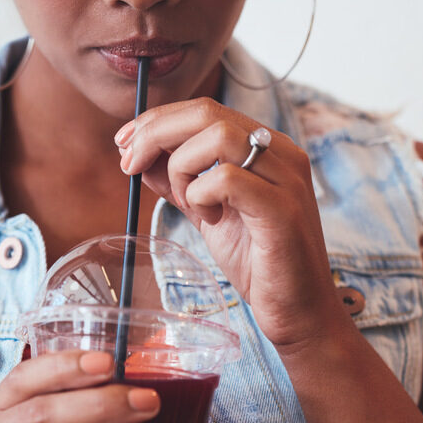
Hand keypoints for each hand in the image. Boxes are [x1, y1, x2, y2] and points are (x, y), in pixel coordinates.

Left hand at [116, 97, 349, 348]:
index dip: (157, 120)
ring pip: (216, 136)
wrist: (298, 312)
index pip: (205, 110)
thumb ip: (180, 183)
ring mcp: (286, 178)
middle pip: (207, 112)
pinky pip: (226, 178)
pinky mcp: (282, 209)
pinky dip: (201, 195)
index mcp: (267, 148)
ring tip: (188, 203)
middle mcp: (282, 153)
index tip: (124, 143)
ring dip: (182, 168)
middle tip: (128, 162)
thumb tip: (141, 157)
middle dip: (155, 132)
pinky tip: (210, 220)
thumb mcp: (209, 215)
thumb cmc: (259, 264)